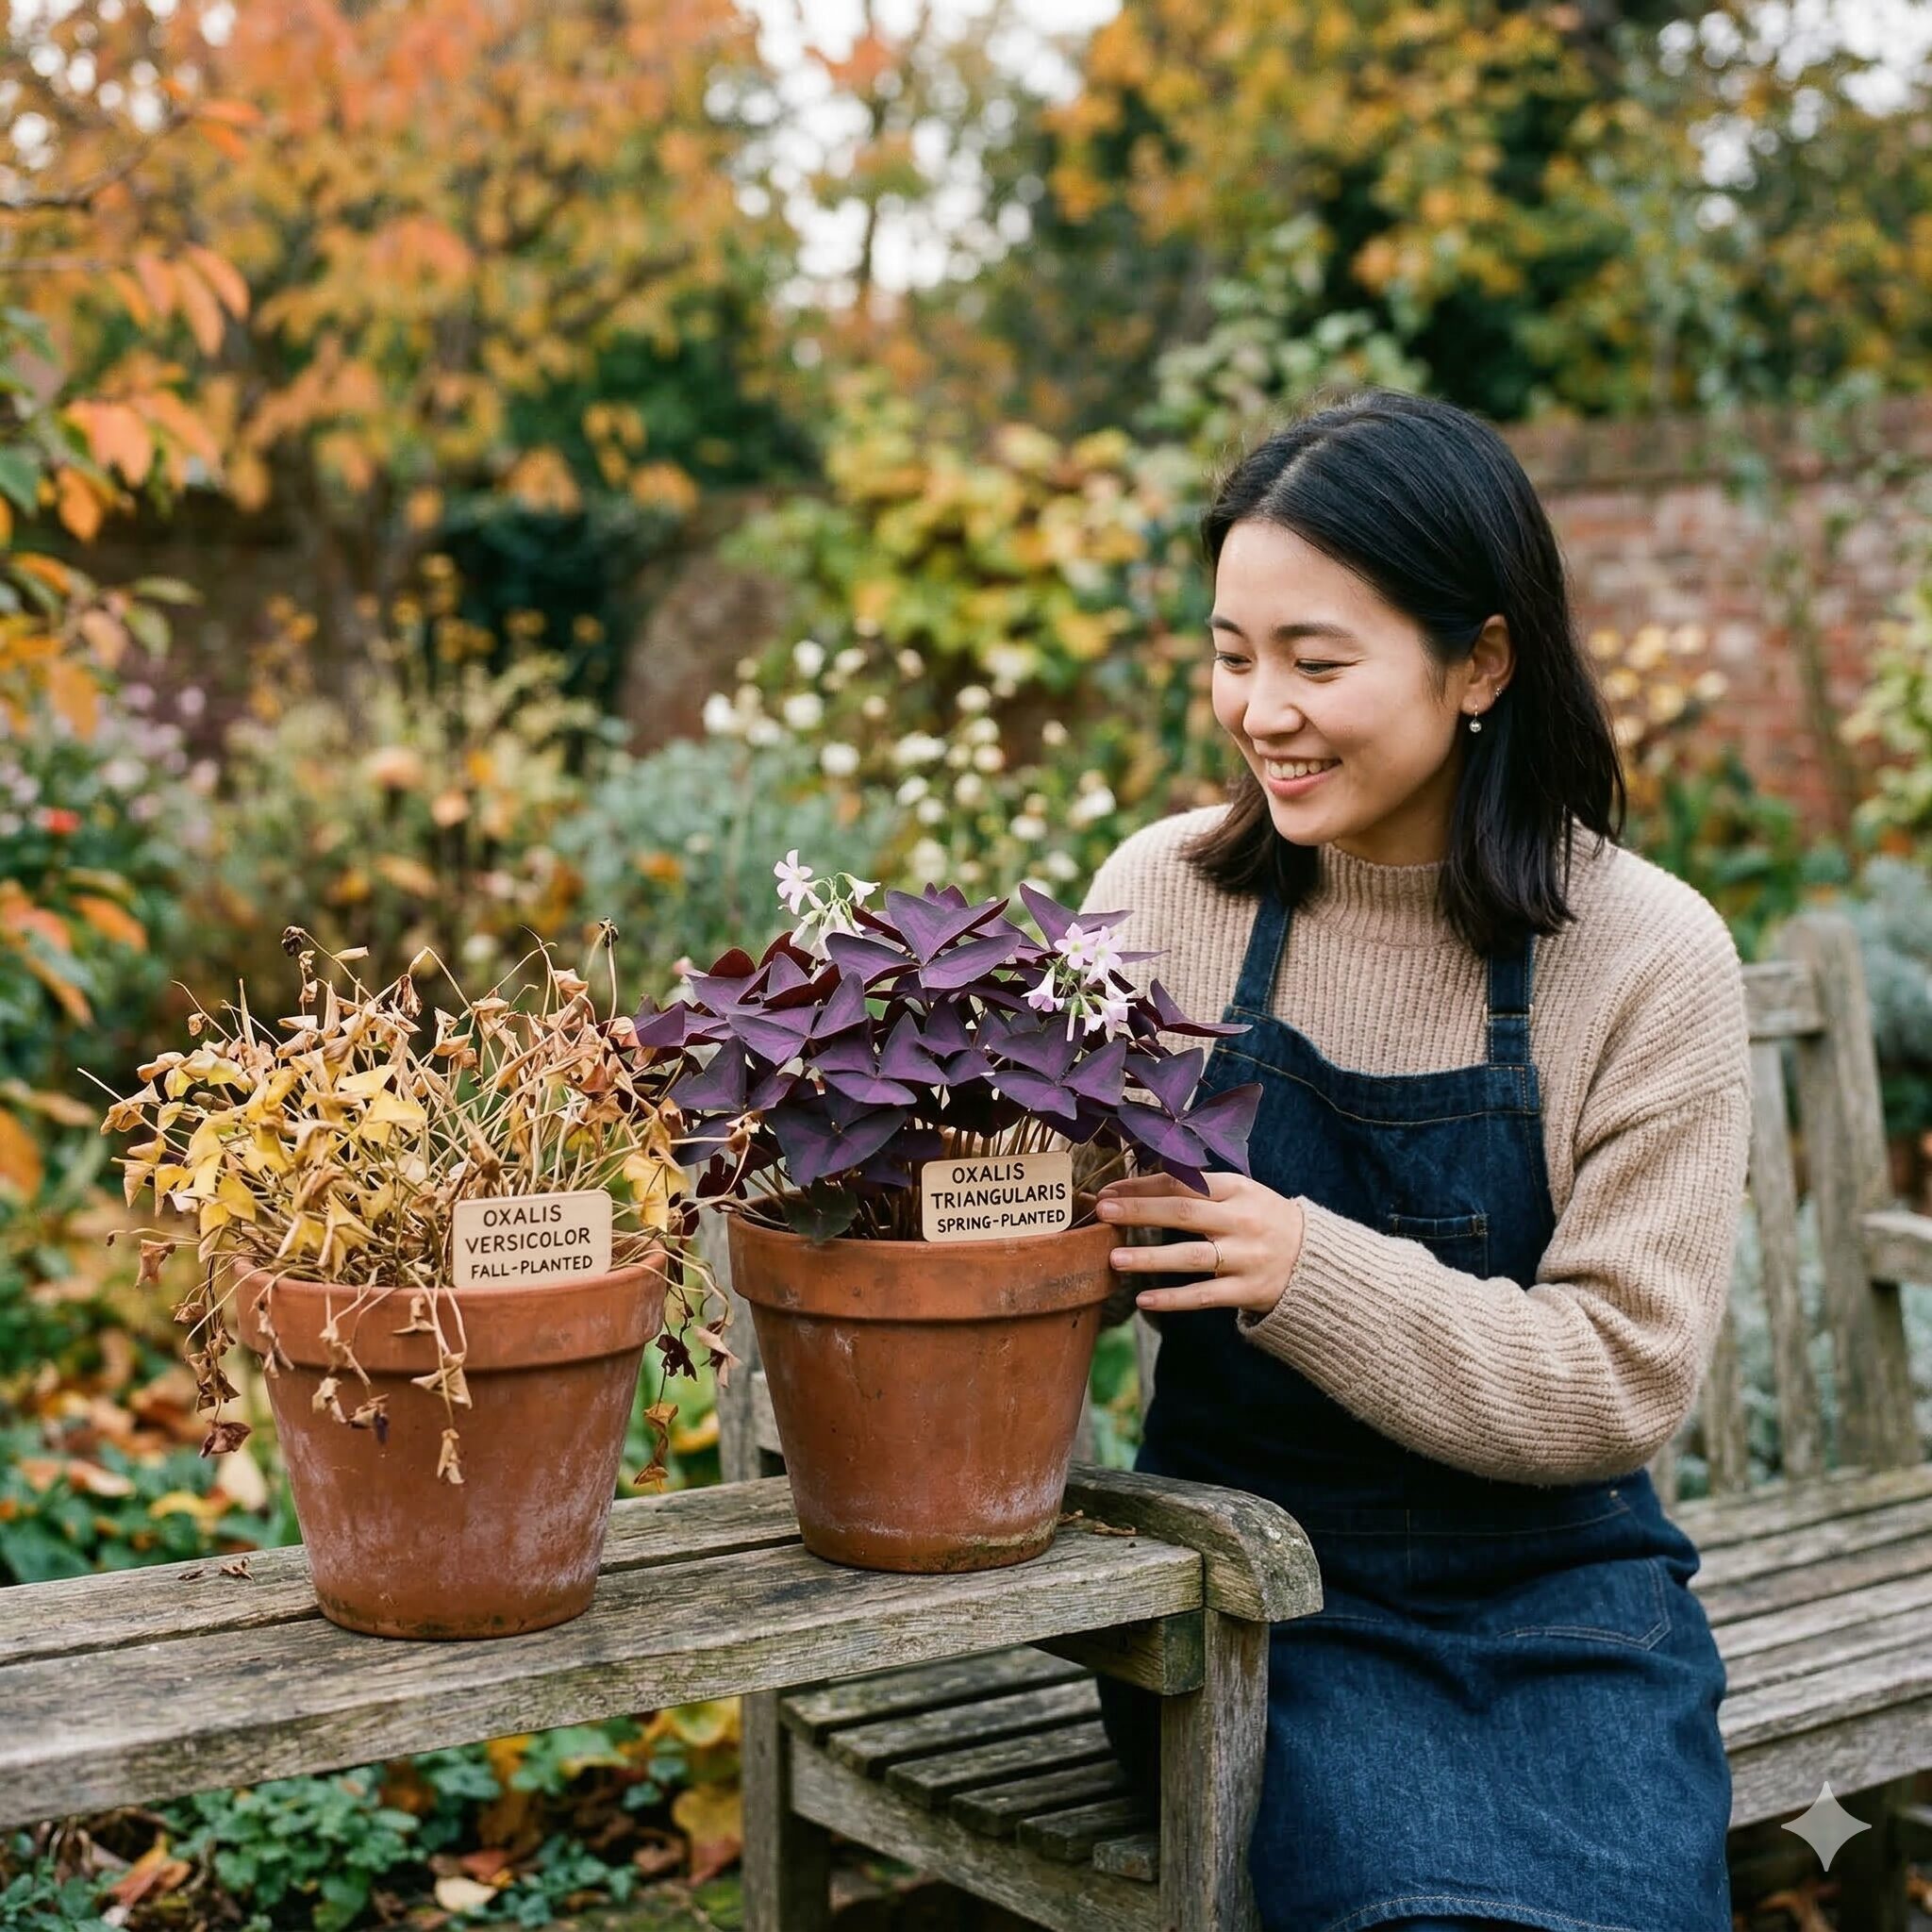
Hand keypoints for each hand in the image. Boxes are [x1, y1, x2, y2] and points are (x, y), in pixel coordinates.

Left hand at [1096, 1172, 1304, 1315]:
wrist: (1316, 1260)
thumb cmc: (1264, 1220)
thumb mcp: (1241, 1194)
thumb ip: (1199, 1189)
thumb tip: (1140, 1184)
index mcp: (1238, 1190)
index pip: (1183, 1183)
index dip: (1143, 1186)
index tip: (1109, 1191)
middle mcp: (1242, 1221)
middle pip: (1183, 1213)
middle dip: (1138, 1211)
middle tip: (1101, 1212)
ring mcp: (1246, 1257)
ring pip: (1190, 1256)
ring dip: (1149, 1256)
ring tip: (1114, 1258)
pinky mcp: (1248, 1290)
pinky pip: (1204, 1296)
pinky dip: (1173, 1299)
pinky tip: (1143, 1299)